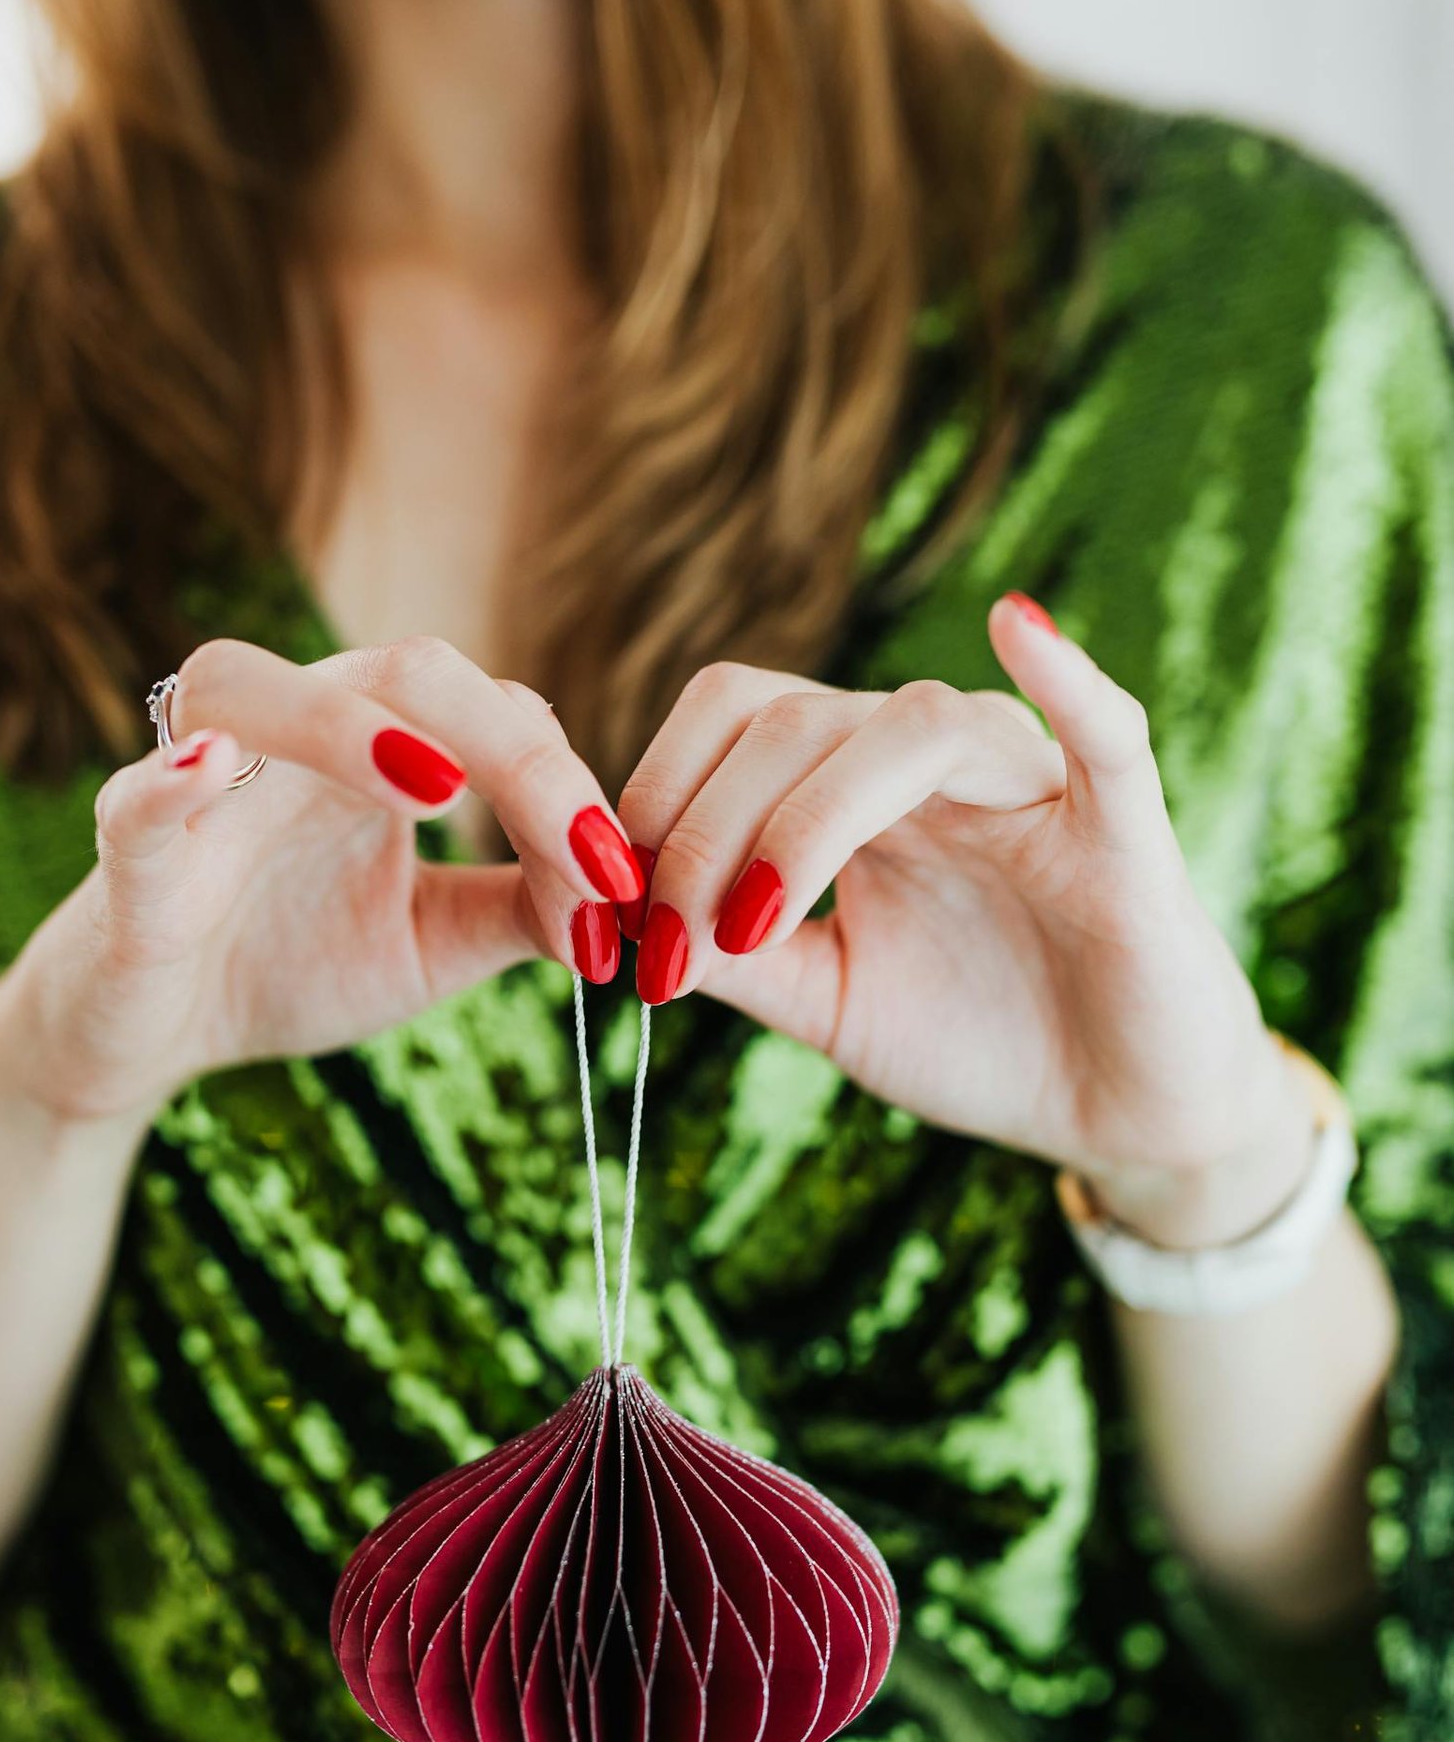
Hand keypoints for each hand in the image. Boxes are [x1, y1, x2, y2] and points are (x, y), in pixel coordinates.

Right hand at [0, 637, 643, 1126]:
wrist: (154, 1040)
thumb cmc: (289, 964)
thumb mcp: (433, 944)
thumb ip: (521, 909)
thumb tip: (624, 896)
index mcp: (376, 747)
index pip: (491, 716)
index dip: (568, 789)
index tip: (624, 887)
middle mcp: (291, 737)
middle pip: (403, 673)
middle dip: (512, 752)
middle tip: (592, 850)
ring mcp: (202, 785)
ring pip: (259, 691)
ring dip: (351, 725)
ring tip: (441, 786)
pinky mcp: (126, 857)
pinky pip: (134, 800)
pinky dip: (168, 781)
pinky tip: (208, 768)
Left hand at [617, 596, 1314, 1247]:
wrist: (1116, 1115)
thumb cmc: (978, 1040)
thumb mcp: (827, 1001)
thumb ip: (735, 955)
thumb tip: (621, 921)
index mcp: (854, 788)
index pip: (731, 723)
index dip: (653, 803)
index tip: (617, 925)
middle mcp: (933, 763)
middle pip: (789, 719)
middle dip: (702, 829)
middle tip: (668, 946)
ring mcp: (1028, 786)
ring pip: (903, 728)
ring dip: (799, 820)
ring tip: (753, 925)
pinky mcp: (1124, 834)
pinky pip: (1107, 734)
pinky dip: (1069, 677)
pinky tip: (1017, 626)